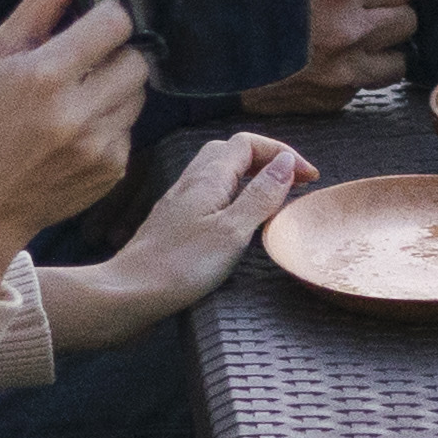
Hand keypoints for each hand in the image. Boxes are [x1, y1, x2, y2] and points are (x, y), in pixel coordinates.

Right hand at [0, 0, 142, 292]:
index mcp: (44, 76)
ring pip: (141, 91)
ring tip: (80, 98)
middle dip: (116, 54)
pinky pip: (134, 126)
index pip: (115, 22)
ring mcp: (99, 145)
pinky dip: (113, 122)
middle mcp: (75, 113)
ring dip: (118, 87)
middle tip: (87, 64)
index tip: (94, 24)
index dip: (109, 17)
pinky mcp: (114, 168)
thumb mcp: (3, 51)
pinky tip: (80, 130)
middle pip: (138, 57)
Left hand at [82, 133, 315, 325]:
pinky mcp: (172, 225)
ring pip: (217, 174)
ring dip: (248, 178)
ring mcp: (179, 203)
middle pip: (230, 152)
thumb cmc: (181, 266)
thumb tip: (286, 162)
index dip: (281, 152)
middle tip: (292, 184)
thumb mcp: (233, 231)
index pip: (247, 144)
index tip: (309, 177)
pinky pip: (208, 197)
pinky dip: (231, 198)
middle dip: (265, 160)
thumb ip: (261, 195)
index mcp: (208, 178)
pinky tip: (237, 223)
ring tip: (271, 201)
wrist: (128, 294)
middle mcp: (191, 183)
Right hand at [246, 0, 413, 117]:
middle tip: (355, 1)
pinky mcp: (330, 99)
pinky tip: (329, 54)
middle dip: (387, 7)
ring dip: (381, 43)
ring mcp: (339, 72)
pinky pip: (367, 84)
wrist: (202, 39)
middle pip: (407, 20)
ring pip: (398, 59)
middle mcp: (346, 32)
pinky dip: (357, 69)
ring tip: (350, 30)